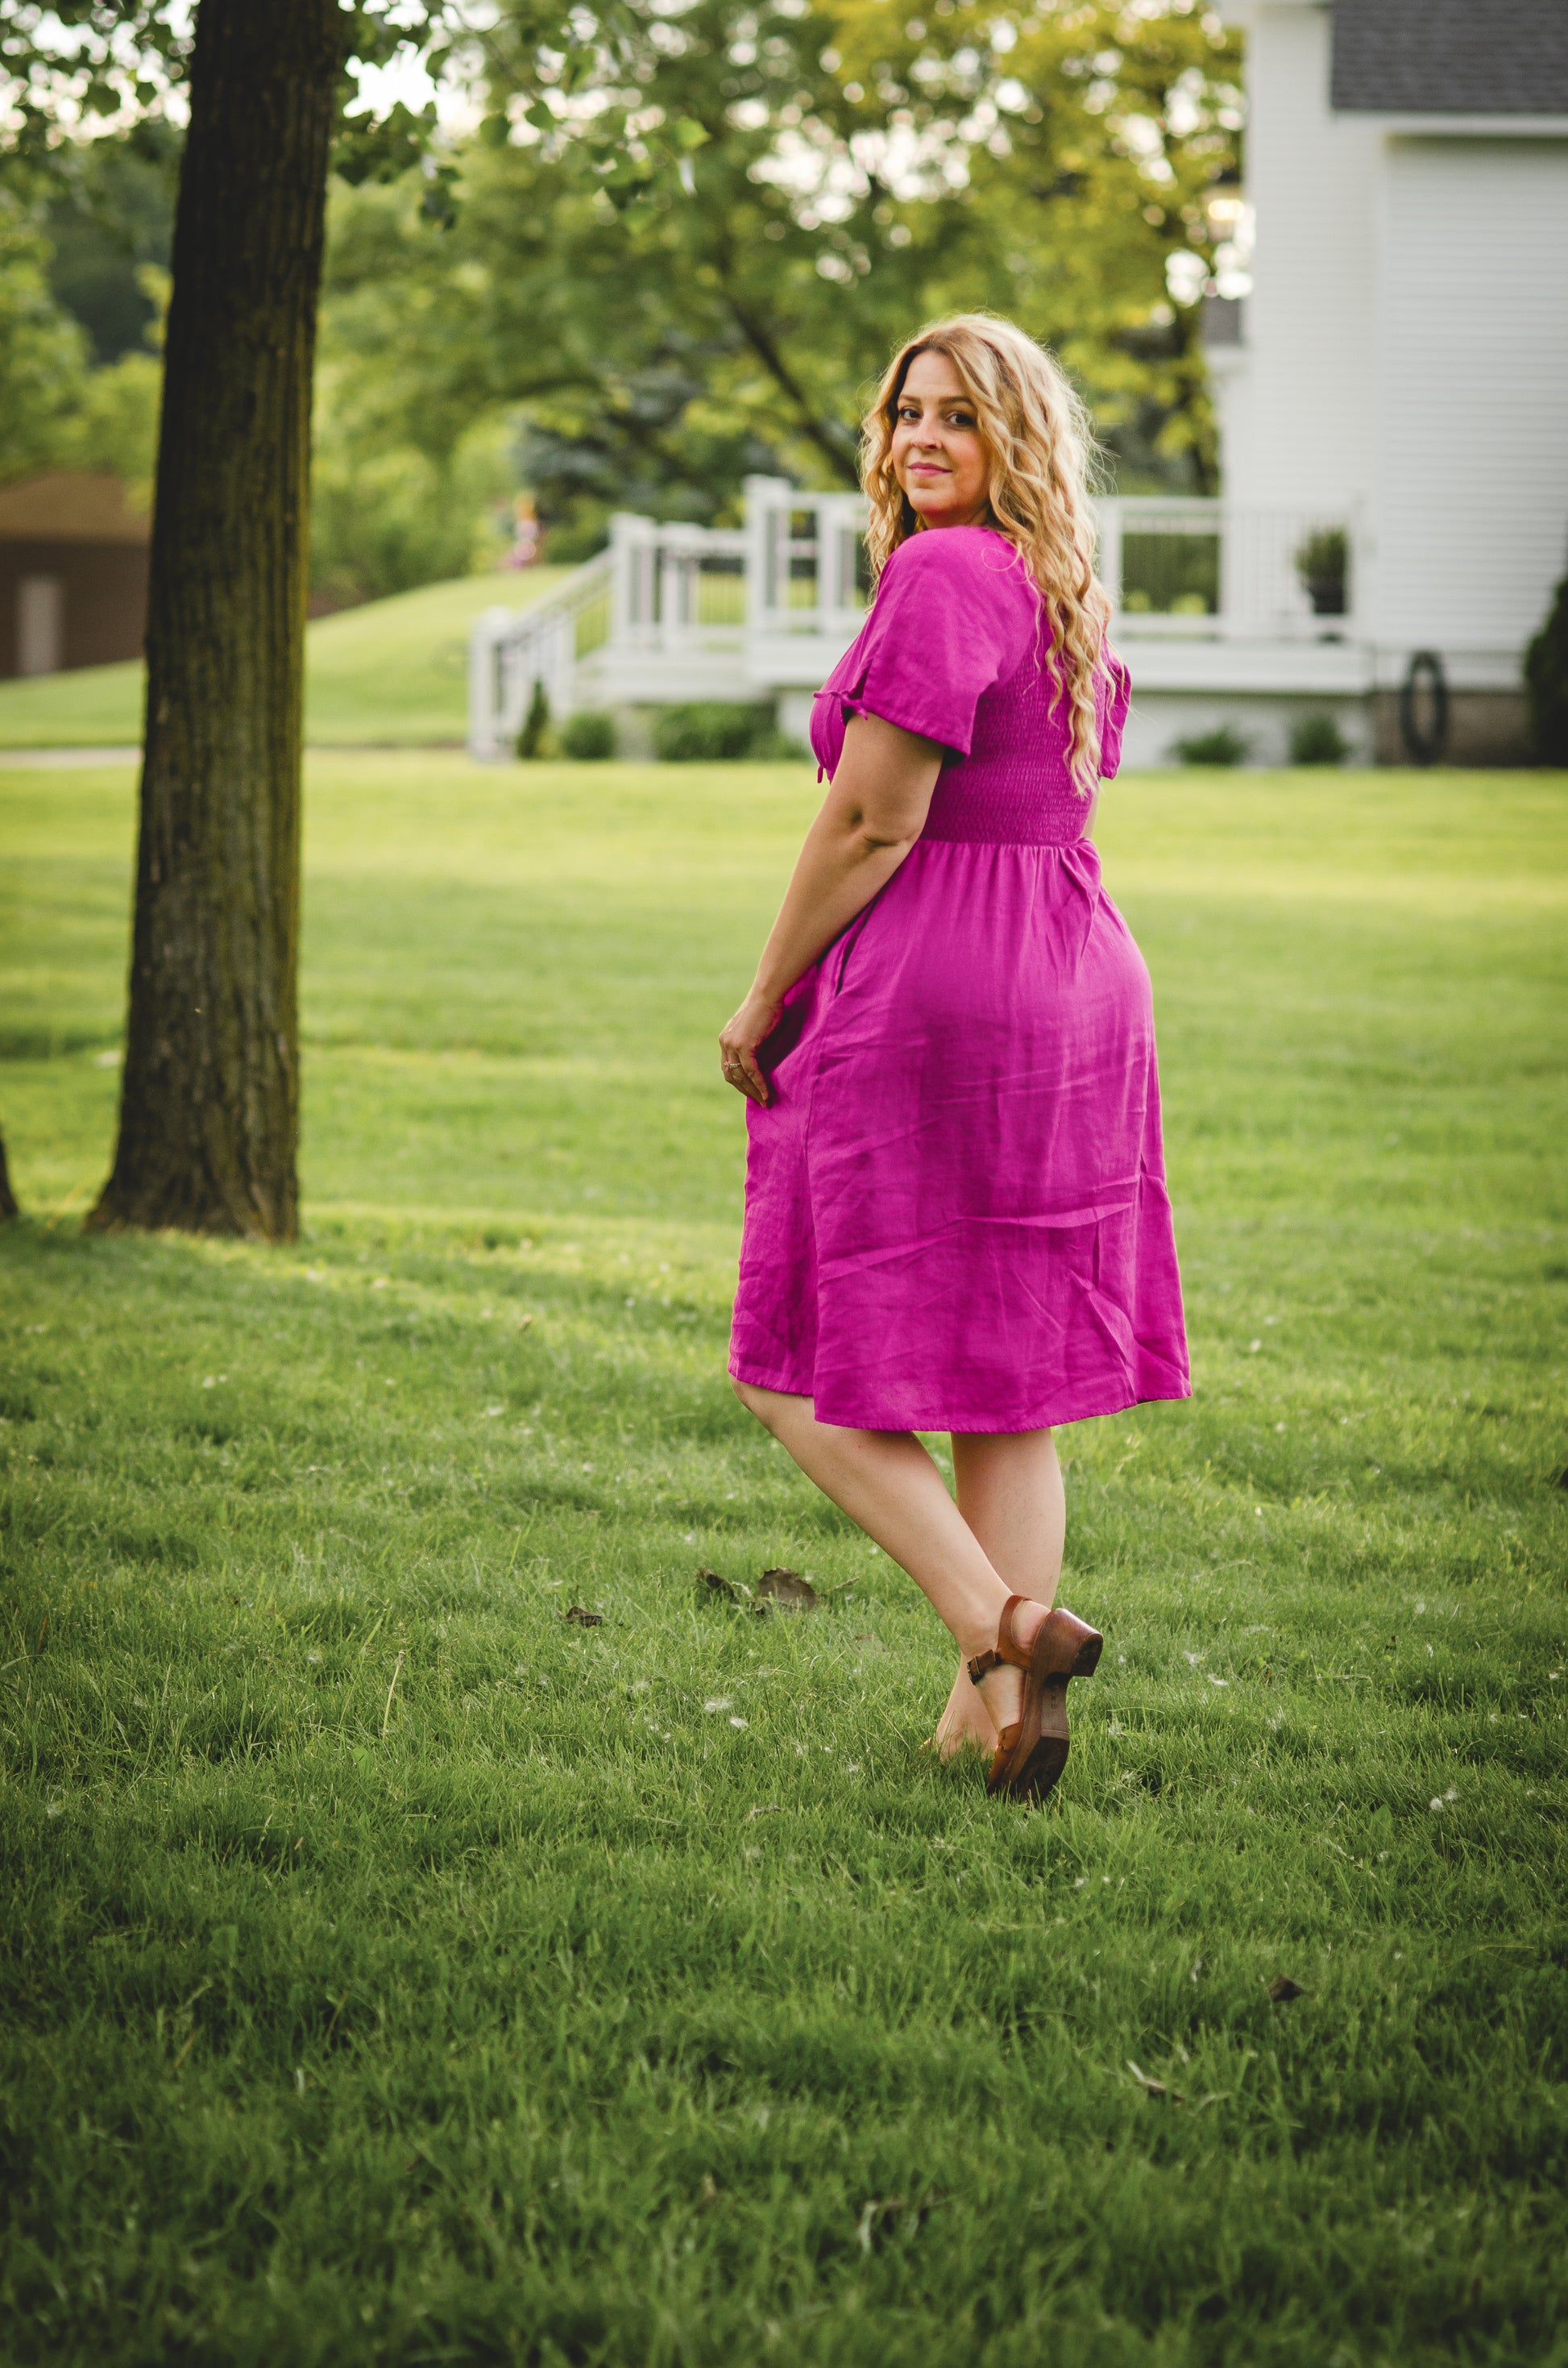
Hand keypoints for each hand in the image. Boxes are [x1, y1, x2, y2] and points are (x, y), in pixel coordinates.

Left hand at [719, 987, 780, 1104]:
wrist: (768, 993)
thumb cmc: (767, 1007)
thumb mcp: (754, 1028)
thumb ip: (752, 1041)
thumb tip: (760, 1056)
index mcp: (725, 1038)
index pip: (728, 1067)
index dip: (739, 1082)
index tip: (751, 1092)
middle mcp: (725, 1042)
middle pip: (732, 1075)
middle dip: (745, 1091)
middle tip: (759, 1101)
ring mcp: (732, 1045)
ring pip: (741, 1077)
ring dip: (753, 1092)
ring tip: (765, 1102)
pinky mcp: (743, 1046)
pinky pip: (751, 1072)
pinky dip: (760, 1085)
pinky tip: (767, 1095)